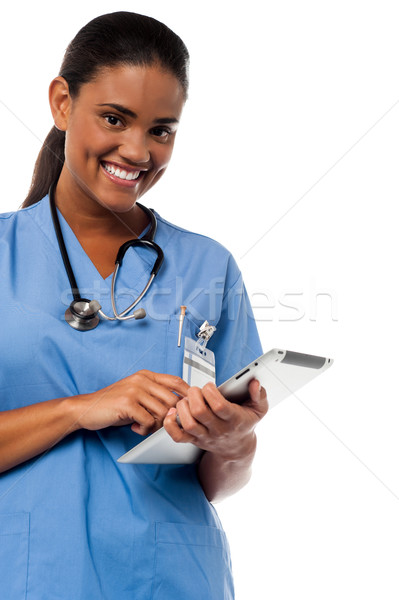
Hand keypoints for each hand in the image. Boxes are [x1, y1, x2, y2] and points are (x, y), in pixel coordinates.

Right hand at [74, 370, 189, 434]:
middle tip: (159, 424)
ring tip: (144, 426)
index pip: (176, 381)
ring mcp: (135, 390)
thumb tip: (178, 407)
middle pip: (172, 400)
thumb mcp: (136, 394)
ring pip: (163, 412)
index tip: (189, 407)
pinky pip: (149, 421)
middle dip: (170, 417)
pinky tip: (135, 427)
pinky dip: (145, 429)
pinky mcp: (128, 404)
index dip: (187, 394)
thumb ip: (154, 396)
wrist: (86, 409)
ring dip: (156, 425)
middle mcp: (142, 380)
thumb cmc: (112, 404)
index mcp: (146, 375)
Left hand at [163, 379, 267, 459]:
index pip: (219, 406)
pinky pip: (177, 436)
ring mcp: (204, 436)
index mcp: (233, 419)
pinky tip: (172, 412)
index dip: (211, 392)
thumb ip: (259, 395)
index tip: (210, 385)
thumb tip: (254, 383)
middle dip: (194, 395)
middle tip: (197, 390)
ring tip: (187, 399)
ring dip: (182, 407)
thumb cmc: (245, 424)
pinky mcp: (193, 440)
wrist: (237, 448)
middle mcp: (218, 429)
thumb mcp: (259, 410)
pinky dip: (170, 424)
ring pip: (188, 423)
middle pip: (199, 412)